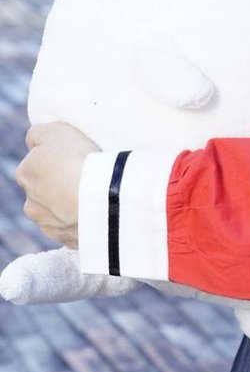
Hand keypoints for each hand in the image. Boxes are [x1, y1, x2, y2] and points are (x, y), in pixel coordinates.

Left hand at [16, 123, 98, 249]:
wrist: (102, 196)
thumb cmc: (78, 159)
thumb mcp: (55, 130)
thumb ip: (37, 135)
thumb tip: (33, 142)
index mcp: (25, 174)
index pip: (35, 164)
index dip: (54, 160)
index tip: (73, 158)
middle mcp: (31, 203)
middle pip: (44, 191)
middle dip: (59, 186)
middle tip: (84, 177)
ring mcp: (49, 225)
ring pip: (56, 213)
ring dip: (68, 206)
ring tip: (92, 196)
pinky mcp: (68, 241)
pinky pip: (73, 230)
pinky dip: (81, 223)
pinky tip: (96, 213)